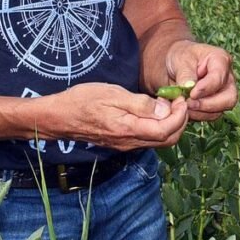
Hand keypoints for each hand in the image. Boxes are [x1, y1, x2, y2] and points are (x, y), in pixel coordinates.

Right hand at [40, 82, 188, 150]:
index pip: (167, 130)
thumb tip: (166, 111)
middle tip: (178, 101)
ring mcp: (126, 145)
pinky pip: (148, 139)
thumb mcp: (113, 94)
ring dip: (170, 125)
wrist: (59, 117)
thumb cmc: (83, 100)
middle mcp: (130, 142)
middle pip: (168, 140)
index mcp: (129, 129)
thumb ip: (141, 105)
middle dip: (180, 121)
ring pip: (159, 141)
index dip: (180, 116)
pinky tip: (153, 111)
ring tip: (166, 104)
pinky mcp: (122, 143)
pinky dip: (158, 127)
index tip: (180, 98)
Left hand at [159, 40, 238, 120]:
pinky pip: (211, 116)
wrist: (174, 66)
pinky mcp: (216, 105)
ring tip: (184, 106)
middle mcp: (227, 78)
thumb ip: (185, 73)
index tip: (191, 94)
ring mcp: (223, 93)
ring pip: (221, 110)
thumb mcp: (180, 60)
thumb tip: (189, 87)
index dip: (206, 88)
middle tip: (189, 104)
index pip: (220, 78)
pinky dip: (198, 116)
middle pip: (229, 98)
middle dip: (208, 104)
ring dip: (201, 112)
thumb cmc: (180, 57)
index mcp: (221, 60)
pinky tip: (185, 109)